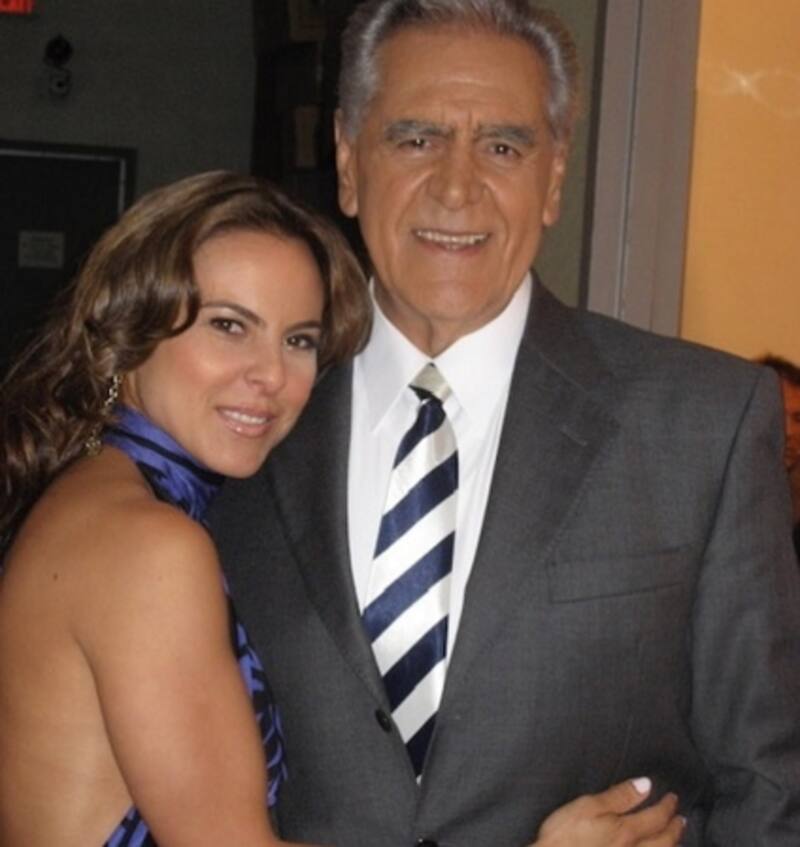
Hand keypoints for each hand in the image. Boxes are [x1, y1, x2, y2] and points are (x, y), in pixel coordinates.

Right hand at [533, 777, 684, 846]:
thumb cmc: (565, 835)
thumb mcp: (588, 806)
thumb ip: (618, 796)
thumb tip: (645, 784)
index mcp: (626, 831)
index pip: (655, 817)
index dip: (666, 806)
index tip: (673, 797)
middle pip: (663, 841)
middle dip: (674, 829)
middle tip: (680, 818)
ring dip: (671, 845)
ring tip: (675, 837)